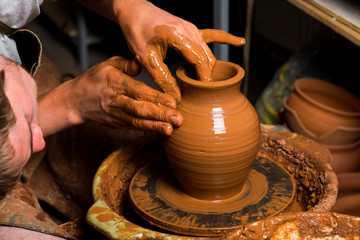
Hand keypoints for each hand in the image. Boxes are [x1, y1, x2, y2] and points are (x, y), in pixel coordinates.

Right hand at [39, 56, 182, 135]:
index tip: (172, 102)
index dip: (155, 98)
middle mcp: (116, 101)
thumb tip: (142, 61)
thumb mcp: (108, 65)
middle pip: (140, 109)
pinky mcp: (117, 124)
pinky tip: (161, 131)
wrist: (76, 101)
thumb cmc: (95, 79)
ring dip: (155, 126)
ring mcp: (116, 115)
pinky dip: (148, 129)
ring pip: (138, 121)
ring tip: (171, 129)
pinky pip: (134, 127)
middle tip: (178, 119)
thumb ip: (126, 64)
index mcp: (116, 83)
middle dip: (160, 115)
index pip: (138, 91)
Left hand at [115, 0, 244, 101]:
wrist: (134, 11)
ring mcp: (193, 28)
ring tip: (203, 83)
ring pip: (209, 51)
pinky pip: (213, 35)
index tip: (205, 94)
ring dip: (208, 67)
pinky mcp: (192, 29)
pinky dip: (225, 40)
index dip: (204, 79)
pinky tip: (239, 42)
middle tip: (201, 93)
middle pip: (208, 58)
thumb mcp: (147, 59)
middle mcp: (190, 30)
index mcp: (179, 36)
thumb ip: (162, 78)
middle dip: (206, 76)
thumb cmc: (137, 31)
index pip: (200, 61)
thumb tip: (177, 97)